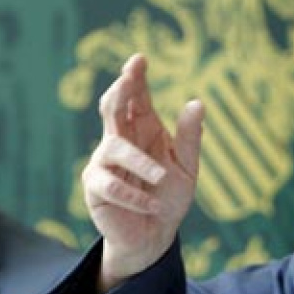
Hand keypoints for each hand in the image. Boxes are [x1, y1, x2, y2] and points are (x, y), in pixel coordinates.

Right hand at [82, 53, 204, 292]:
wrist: (155, 234)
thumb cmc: (169, 196)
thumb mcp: (187, 167)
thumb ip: (190, 137)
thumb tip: (197, 102)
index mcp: (143, 128)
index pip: (136, 96)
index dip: (135, 76)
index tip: (140, 59)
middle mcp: (120, 139)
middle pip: (112, 107)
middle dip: (119, 91)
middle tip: (128, 77)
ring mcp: (104, 162)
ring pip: (113, 147)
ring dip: (138, 162)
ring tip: (161, 176)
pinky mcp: (96, 188)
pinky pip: (109, 185)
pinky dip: (134, 195)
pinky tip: (152, 204)